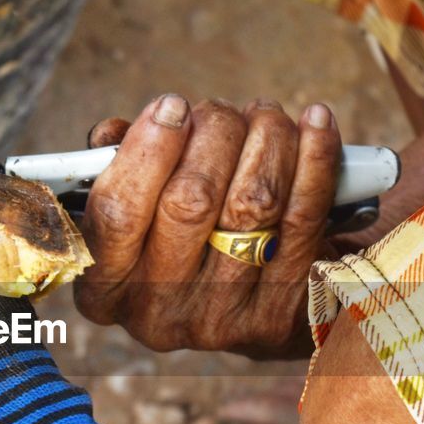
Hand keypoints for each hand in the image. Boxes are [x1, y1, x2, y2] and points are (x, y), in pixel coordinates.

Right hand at [74, 95, 342, 357]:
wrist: (262, 309)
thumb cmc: (188, 244)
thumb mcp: (138, 219)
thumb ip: (123, 173)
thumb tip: (117, 133)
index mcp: (108, 289)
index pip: (117, 212)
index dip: (148, 149)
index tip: (172, 106)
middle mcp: (161, 313)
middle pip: (189, 200)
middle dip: (214, 133)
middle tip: (220, 113)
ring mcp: (226, 317)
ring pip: (253, 201)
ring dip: (266, 137)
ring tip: (264, 118)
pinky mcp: (287, 310)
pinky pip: (305, 213)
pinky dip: (315, 155)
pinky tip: (314, 124)